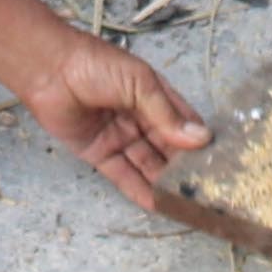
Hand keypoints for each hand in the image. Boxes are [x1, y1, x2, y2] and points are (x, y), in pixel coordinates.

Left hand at [13, 35, 208, 208]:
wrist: (49, 70)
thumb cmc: (96, 65)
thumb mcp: (139, 84)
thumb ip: (166, 114)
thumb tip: (201, 139)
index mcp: (155, 95)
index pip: (184, 123)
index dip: (200, 142)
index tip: (222, 164)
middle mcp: (140, 118)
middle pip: (167, 148)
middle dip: (184, 168)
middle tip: (206, 193)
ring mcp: (120, 137)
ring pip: (148, 164)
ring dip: (164, 183)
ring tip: (185, 205)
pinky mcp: (99, 154)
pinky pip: (123, 175)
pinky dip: (139, 190)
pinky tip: (157, 205)